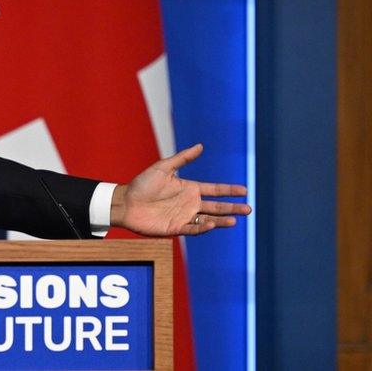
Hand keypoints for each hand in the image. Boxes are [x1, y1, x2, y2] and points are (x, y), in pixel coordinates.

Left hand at [110, 143, 250, 235]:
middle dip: (232, 208)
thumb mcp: (163, 168)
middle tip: (248, 209)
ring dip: (221, 220)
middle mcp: (190, 203)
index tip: (244, 190)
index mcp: (189, 188)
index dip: (229, 190)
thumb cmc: (142, 184)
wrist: (125, 202)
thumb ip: (182, 159)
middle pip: (216, 206)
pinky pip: (193, 228)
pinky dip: (203, 227)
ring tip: (234, 220)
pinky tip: (212, 223)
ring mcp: (184, 216)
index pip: (214, 190)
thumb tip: (201, 146)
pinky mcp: (175, 227)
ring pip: (208, 219)